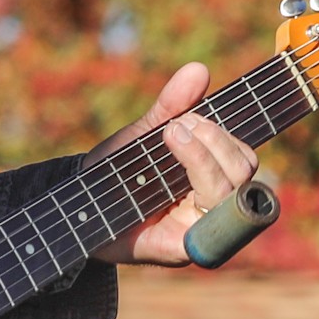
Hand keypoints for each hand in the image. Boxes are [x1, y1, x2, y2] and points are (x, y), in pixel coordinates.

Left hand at [86, 62, 260, 265]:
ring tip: (170, 135)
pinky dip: (194, 201)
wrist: (75, 209)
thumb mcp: (141, 134)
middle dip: (214, 141)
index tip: (195, 116)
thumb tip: (199, 68)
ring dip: (203, 159)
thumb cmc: (113, 172)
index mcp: (210, 177)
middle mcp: (211, 206)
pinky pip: (204, 231)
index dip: (230, 136)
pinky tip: (172, 174)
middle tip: (177, 126)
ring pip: (228, 194)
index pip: (243, 157)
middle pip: (242, 171)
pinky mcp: (181, 250)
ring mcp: (199, 230)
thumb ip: (172, 105)